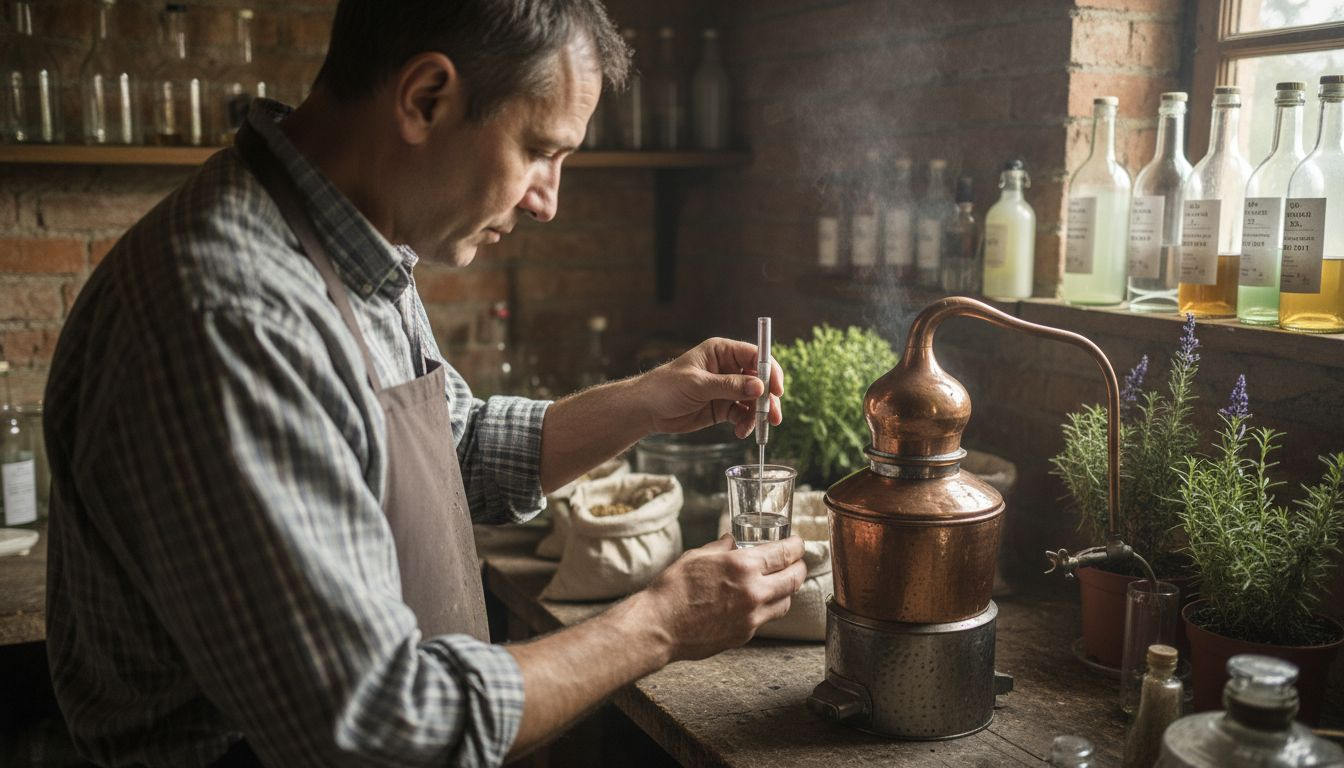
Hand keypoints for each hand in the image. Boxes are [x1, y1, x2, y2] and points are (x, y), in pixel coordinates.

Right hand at [636, 535, 806, 661]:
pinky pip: (766, 619)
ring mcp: (751, 617)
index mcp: (743, 567)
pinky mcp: (745, 635)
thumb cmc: (673, 588)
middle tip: (797, 562)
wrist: (660, 626)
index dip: (796, 546)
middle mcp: (753, 592)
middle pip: (794, 579)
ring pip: (785, 602)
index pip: (785, 553)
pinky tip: (756, 602)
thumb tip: (732, 540)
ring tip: (779, 583)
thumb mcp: (697, 556)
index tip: (798, 543)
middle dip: (800, 567)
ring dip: (787, 590)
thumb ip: (721, 547)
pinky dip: (767, 608)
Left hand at [641, 337, 783, 438]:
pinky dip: (746, 424)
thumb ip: (729, 386)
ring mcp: (727, 389)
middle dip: (768, 398)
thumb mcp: (697, 384)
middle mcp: (729, 369)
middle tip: (774, 417)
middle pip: (760, 380)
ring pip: (754, 400)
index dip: (769, 371)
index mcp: (722, 352)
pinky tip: (741, 432)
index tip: (777, 389)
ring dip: (759, 415)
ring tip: (756, 429)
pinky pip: (743, 415)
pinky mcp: (724, 407)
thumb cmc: (666, 387)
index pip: (755, 356)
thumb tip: (759, 387)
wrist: (647, 410)